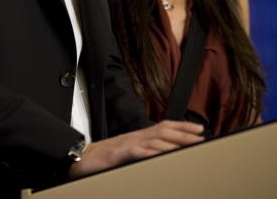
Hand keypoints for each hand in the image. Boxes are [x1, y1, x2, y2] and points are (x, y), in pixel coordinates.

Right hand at [68, 120, 203, 178]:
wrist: (82, 156)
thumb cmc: (105, 156)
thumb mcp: (129, 151)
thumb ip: (145, 149)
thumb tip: (163, 152)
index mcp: (139, 136)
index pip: (164, 127)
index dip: (182, 126)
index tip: (199, 129)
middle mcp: (136, 137)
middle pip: (163, 131)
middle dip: (184, 133)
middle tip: (201, 137)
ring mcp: (128, 144)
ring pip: (154, 140)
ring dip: (172, 143)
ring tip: (187, 147)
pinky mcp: (119, 154)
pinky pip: (137, 152)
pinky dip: (149, 152)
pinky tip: (159, 155)